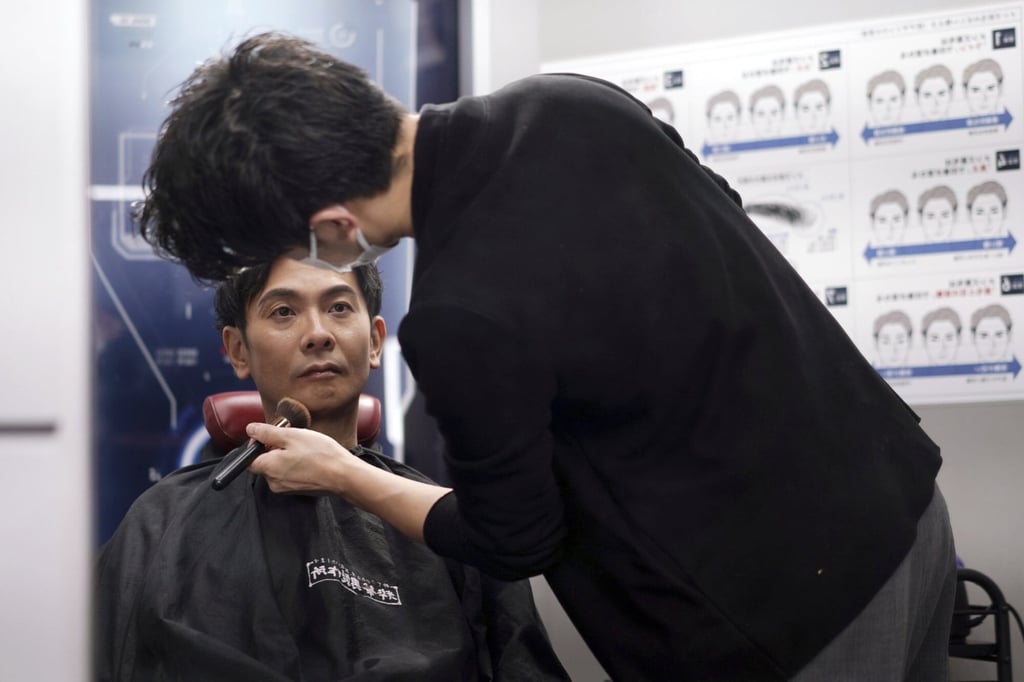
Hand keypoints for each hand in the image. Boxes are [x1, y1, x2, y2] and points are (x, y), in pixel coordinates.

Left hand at [244, 422, 451, 542]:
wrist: (345, 476)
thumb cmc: (321, 455)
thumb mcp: (293, 435)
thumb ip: (267, 432)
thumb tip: (250, 429)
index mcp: (268, 468)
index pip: (248, 459)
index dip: (256, 445)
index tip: (270, 435)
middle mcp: (273, 482)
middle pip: (264, 463)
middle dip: (274, 450)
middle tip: (293, 438)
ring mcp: (286, 488)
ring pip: (278, 469)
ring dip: (287, 457)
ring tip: (305, 448)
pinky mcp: (299, 490)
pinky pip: (290, 475)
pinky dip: (296, 465)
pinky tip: (311, 458)